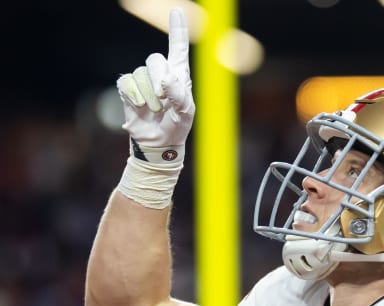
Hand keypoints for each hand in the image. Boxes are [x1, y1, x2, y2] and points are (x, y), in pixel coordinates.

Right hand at [117, 8, 193, 163]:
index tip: (176, 10)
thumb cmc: (177, 125)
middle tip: (163, 97)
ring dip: (148, 96)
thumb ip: (179, 96)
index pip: (178, 47)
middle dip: (158, 78)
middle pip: (154, 59)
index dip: (177, 29)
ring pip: (140, 74)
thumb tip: (166, 80)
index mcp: (179, 75)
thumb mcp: (186, 113)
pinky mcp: (129, 90)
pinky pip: (126, 83)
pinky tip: (140, 108)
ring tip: (155, 110)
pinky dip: (134, 96)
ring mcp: (143, 81)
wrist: (159, 142)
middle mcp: (160, 73)